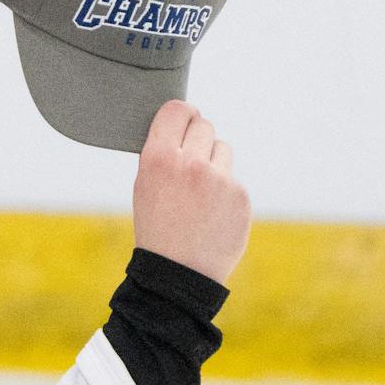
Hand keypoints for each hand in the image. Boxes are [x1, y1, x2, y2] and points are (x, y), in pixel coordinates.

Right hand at [132, 100, 250, 285]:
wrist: (176, 275)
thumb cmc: (156, 230)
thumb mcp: (144, 188)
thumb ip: (162, 154)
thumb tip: (184, 126)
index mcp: (157, 159)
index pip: (178, 109)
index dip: (182, 115)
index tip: (184, 122)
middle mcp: (189, 164)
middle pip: (204, 126)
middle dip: (197, 140)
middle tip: (189, 164)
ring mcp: (219, 179)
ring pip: (222, 149)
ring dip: (213, 163)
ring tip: (199, 195)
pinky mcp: (240, 195)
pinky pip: (233, 178)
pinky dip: (225, 191)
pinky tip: (212, 213)